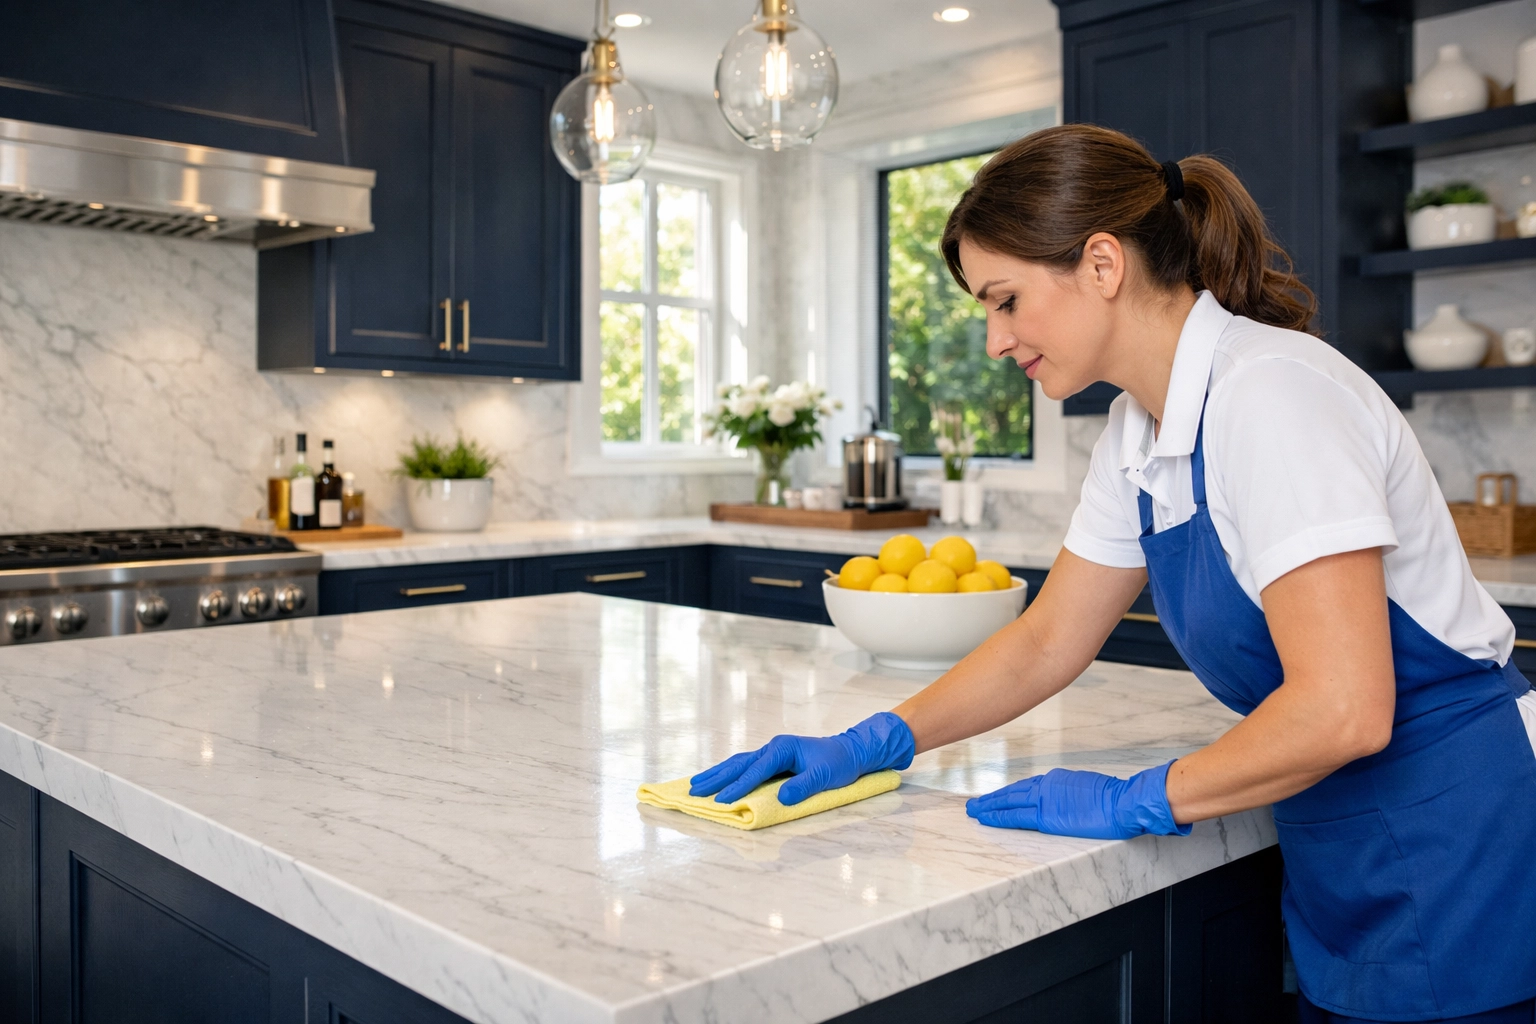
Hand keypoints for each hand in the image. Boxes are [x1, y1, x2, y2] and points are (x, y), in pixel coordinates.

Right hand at [689, 711, 914, 805]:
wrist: (849, 751)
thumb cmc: (838, 762)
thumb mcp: (825, 775)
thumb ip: (803, 786)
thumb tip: (781, 798)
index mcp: (782, 749)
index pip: (756, 771)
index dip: (738, 787)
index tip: (721, 801)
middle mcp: (772, 748)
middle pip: (738, 764)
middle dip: (716, 779)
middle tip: (693, 791)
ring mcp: (770, 753)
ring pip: (737, 763)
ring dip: (717, 775)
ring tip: (694, 785)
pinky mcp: (772, 760)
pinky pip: (745, 766)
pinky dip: (728, 773)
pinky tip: (717, 780)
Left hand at [965, 762, 1190, 839]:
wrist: (1122, 801)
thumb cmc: (1111, 798)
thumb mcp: (1084, 788)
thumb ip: (1068, 794)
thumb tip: (1063, 800)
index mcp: (1054, 781)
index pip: (1024, 789)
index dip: (1006, 794)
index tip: (994, 798)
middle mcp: (1045, 787)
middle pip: (1011, 794)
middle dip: (990, 799)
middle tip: (972, 804)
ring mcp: (1045, 801)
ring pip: (1008, 803)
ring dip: (989, 807)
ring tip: (973, 811)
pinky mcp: (1047, 817)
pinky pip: (1016, 817)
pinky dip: (999, 817)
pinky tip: (987, 819)